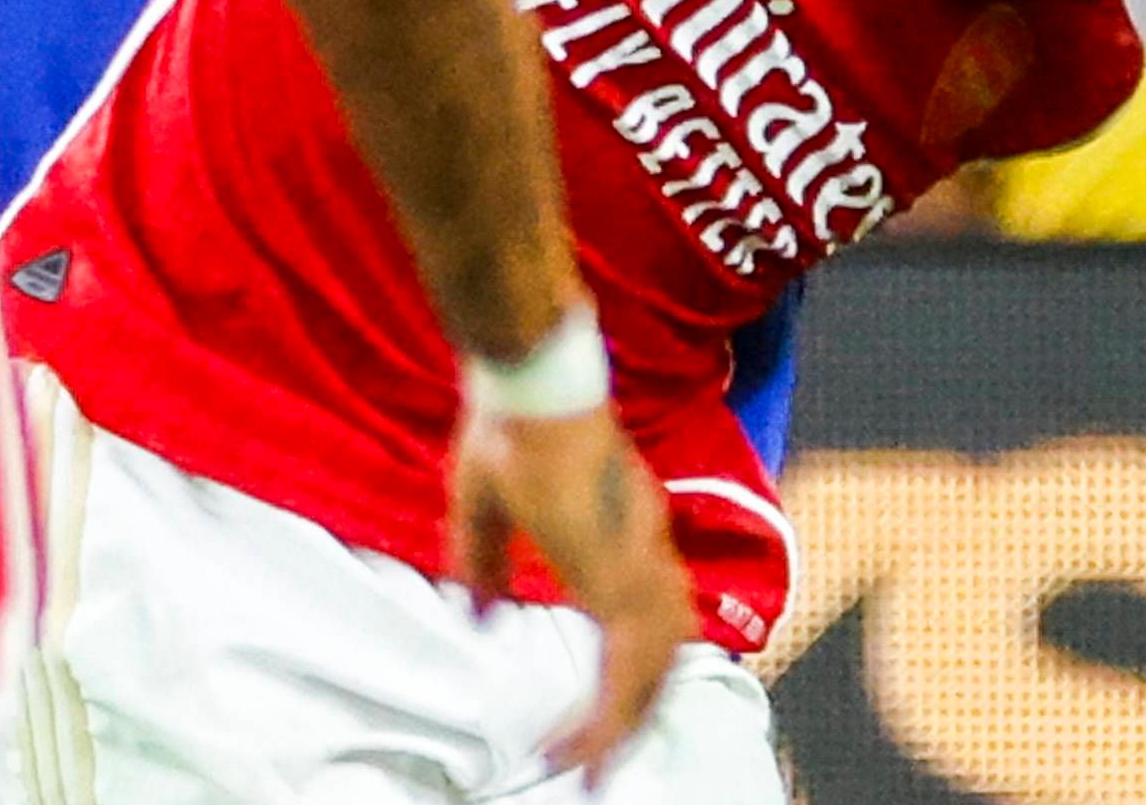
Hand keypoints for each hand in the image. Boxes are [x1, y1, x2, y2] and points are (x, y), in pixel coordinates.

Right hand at [446, 399, 691, 785]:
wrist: (532, 381)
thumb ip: (485, 566)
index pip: (648, 611)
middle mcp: (644, 544)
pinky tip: (578, 746)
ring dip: (625, 721)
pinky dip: (607, 712)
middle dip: (637, 707)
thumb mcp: (484, 509)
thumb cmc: (510, 425)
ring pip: (653, 663)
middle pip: (666, 645)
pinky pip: (624, 662)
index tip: (600, 708)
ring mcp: (635, 557)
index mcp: (624, 526)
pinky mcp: (614, 572)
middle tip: (599, 763)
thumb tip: (480, 619)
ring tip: (587, 769)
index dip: (631, 662)